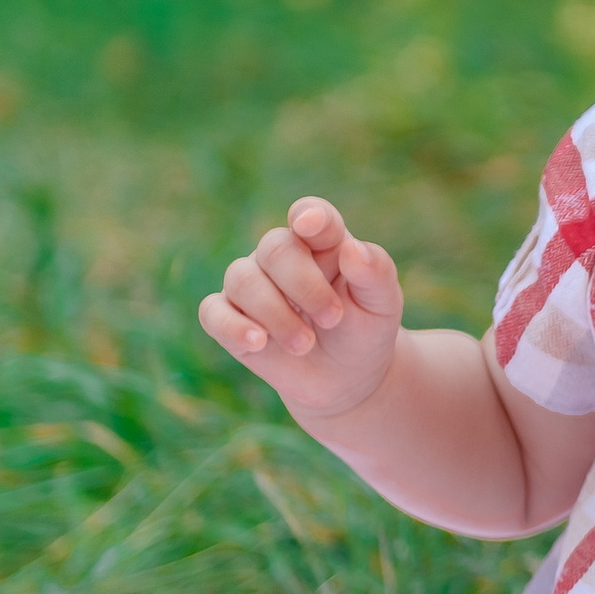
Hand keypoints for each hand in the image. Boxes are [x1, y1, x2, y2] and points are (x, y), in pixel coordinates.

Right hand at [199, 197, 404, 419]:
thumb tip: (353, 250)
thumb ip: (375, 272)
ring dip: (276, 314)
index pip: (312, 216)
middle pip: (275, 248)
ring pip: (243, 280)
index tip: (310, 225)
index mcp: (322, 242)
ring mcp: (251, 285)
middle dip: (304, 285)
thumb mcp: (381, 303)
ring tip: (305, 345)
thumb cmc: (365, 328)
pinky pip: (213, 312)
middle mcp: (281, 256)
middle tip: (332, 319)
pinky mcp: (228, 318)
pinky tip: (258, 343)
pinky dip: (233, 326)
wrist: (345, 377)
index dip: (310, 216)